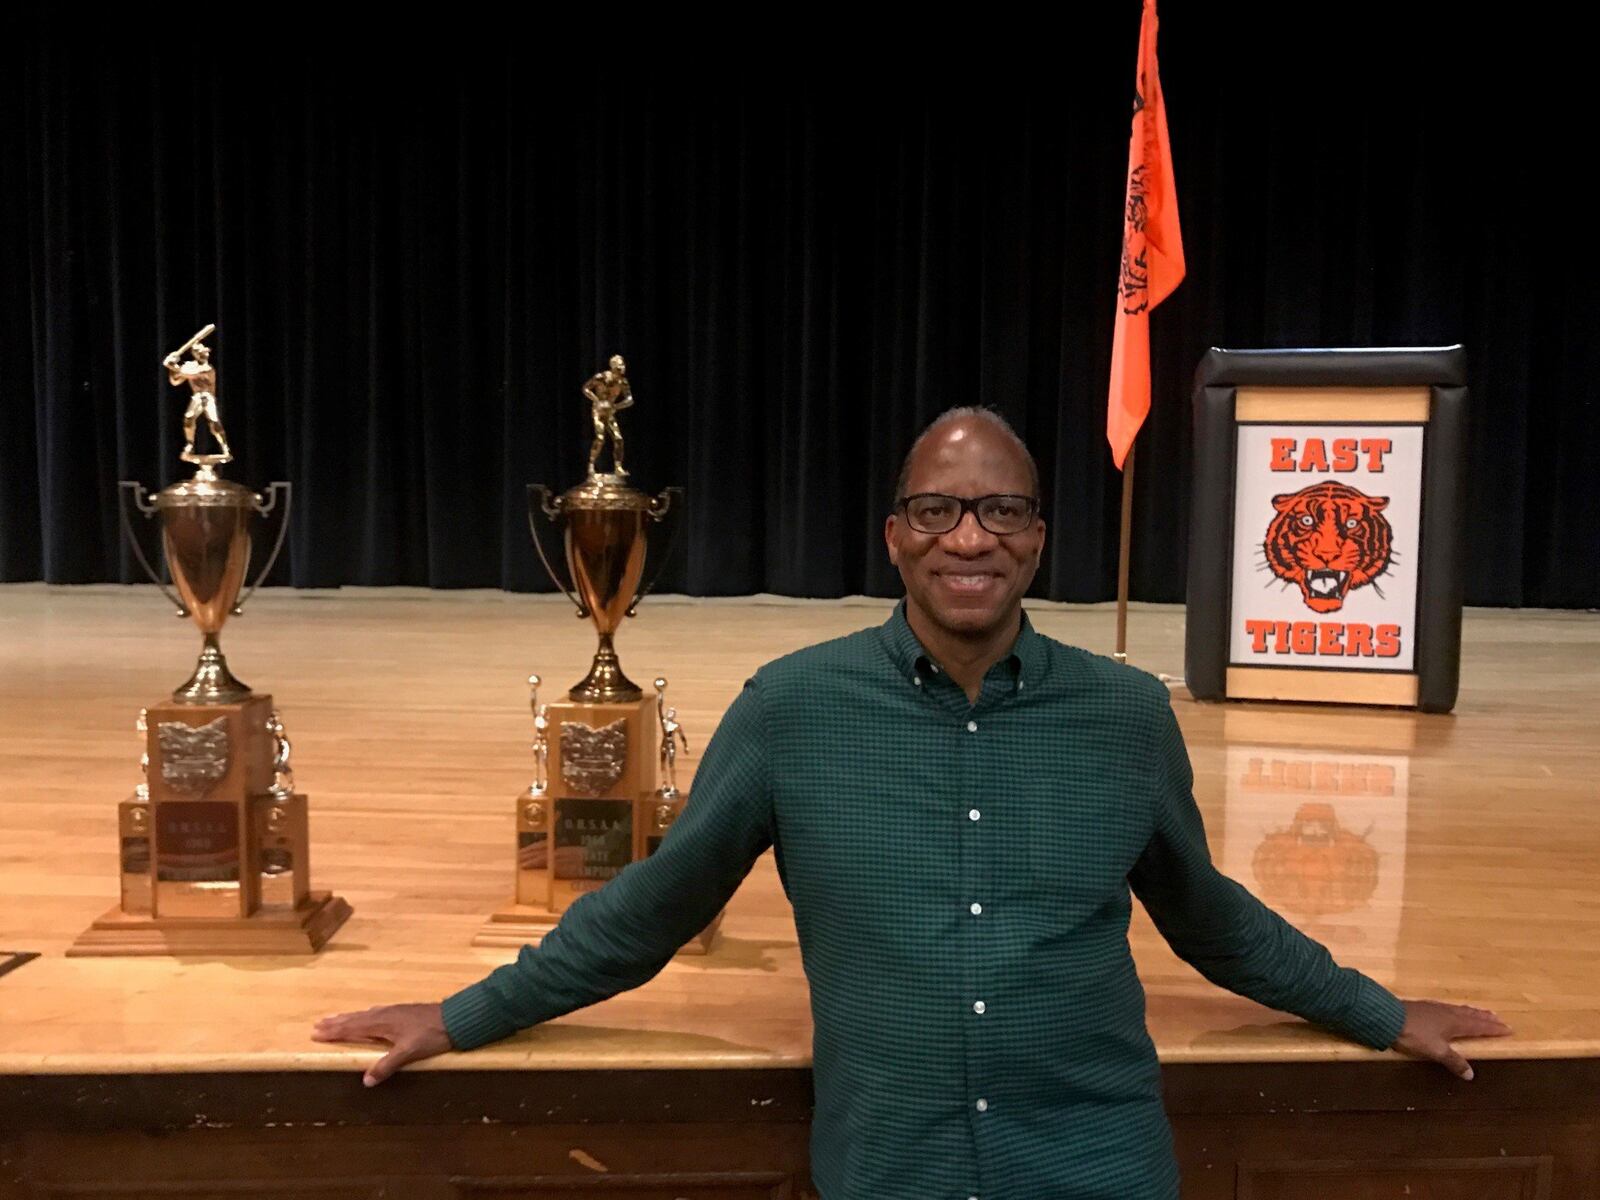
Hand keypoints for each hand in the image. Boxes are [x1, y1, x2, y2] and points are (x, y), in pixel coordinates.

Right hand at [312, 1002, 452, 1086]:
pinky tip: (369, 1015)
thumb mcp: (408, 1053)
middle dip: (337, 1022)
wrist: (454, 1018)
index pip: (352, 1028)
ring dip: (349, 1017)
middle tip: (318, 1023)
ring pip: (365, 1014)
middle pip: (355, 1019)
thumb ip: (386, 1066)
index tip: (316, 1032)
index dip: (334, 1032)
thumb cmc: (431, 1035)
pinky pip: (375, 1012)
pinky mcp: (402, 1011)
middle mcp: (384, 1014)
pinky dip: (364, 1015)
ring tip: (336, 1018)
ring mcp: (394, 1011)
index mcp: (382, 1024)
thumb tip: (365, 1080)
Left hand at [1392, 999, 1511, 1079]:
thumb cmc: (1414, 1034)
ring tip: (1480, 1013)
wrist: (1388, 1017)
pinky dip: (1458, 1010)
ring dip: (1472, 1012)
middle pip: (1471, 1015)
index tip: (1508, 1028)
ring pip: (1460, 1009)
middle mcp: (1449, 1013)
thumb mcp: (1436, 1051)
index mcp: (1455, 1023)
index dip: (1494, 1029)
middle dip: (1485, 1018)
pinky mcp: (1425, 1007)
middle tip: (1498, 1018)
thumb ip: (1454, 1061)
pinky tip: (1451, 1011)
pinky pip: (1449, 1008)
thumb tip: (1471, 1074)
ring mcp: (1436, 1008)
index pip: (1480, 1026)